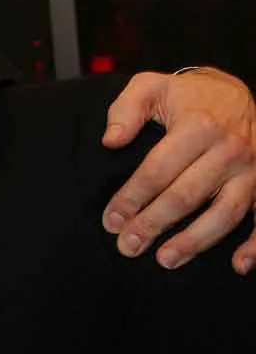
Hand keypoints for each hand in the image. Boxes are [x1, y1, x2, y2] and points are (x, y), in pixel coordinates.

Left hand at [101, 68, 255, 273]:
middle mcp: (230, 148)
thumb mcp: (150, 87)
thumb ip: (126, 110)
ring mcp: (253, 169)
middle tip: (127, 246)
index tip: (111, 219)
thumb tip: (111, 141)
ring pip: (225, 213)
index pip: (157, 170)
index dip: (132, 197)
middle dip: (153, 224)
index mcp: (198, 125)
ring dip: (195, 241)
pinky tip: (239, 266)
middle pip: (186, 196)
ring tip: (165, 259)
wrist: (235, 92)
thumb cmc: (186, 95)